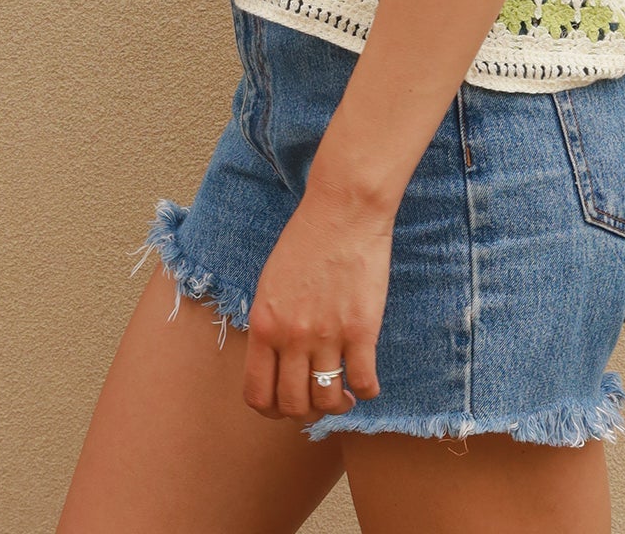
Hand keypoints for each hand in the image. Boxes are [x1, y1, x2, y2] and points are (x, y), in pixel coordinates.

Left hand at [242, 176, 393, 425]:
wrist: (343, 212)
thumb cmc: (306, 240)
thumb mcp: (271, 284)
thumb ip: (271, 324)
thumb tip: (276, 359)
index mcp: (265, 326)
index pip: (257, 394)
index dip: (271, 410)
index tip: (285, 406)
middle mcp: (292, 337)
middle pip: (293, 405)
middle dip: (305, 412)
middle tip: (318, 399)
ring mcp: (327, 336)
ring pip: (327, 400)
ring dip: (336, 405)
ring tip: (344, 394)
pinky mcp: (361, 331)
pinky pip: (363, 382)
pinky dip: (366, 391)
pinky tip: (367, 382)